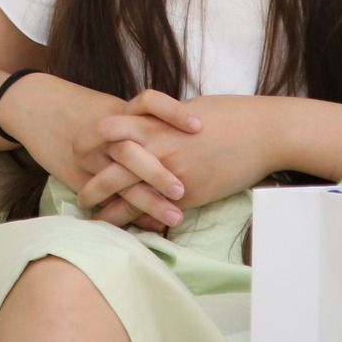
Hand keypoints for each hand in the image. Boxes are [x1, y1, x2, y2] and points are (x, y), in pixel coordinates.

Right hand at [5, 77, 198, 229]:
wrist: (35, 105)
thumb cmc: (79, 105)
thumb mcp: (110, 105)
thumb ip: (141, 121)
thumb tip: (181, 134)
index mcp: (115, 111)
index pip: (148, 102)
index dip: (173, 113)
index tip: (198, 127)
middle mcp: (102, 134)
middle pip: (130, 150)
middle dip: (158, 171)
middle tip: (183, 190)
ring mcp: (87, 156)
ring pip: (117, 181)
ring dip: (147, 201)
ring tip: (174, 217)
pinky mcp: (75, 175)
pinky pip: (102, 197)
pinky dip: (125, 213)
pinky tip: (147, 224)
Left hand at [76, 94, 276, 225]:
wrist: (263, 132)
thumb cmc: (229, 114)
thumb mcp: (185, 110)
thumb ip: (160, 120)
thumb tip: (145, 128)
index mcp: (153, 121)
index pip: (103, 130)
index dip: (85, 144)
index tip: (77, 155)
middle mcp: (156, 147)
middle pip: (108, 170)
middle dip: (89, 187)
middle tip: (80, 199)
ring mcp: (172, 173)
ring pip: (128, 198)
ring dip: (109, 214)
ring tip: (97, 224)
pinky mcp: (189, 194)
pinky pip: (157, 213)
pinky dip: (142, 223)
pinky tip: (133, 232)